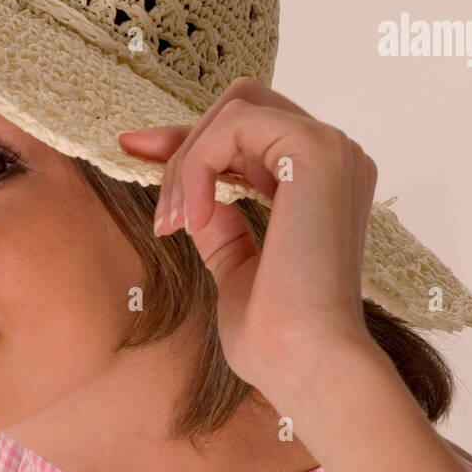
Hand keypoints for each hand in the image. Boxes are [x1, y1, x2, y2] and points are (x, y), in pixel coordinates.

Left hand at [118, 76, 379, 409]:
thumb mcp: (236, 269)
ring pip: (236, 108)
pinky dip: (198, 163)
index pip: (250, 137)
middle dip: (184, 141)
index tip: (135, 149)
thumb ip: (221, 227)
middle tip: (146, 186)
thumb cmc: (277, 340)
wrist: (305, 365)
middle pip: (243, 106)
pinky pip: (235, 123)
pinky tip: (191, 218)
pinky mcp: (317, 151)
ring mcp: (332, 151)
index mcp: (323, 187)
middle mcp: (336, 160)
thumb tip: (191, 197)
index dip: (191, 142)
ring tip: (173, 222)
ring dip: (187, 160)